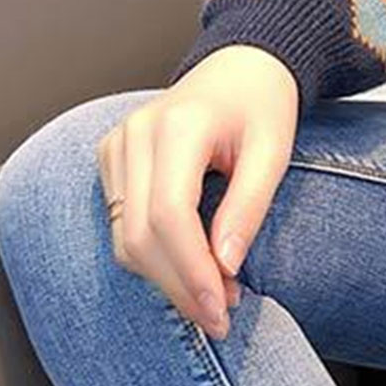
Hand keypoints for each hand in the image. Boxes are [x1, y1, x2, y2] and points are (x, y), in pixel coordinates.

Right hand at [95, 45, 298, 338]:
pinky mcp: (112, 161)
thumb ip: (249, 206)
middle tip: (220, 318)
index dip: (192, 269)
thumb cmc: (262, 105)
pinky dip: (154, 256)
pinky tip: (192, 271)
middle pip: (139, 233)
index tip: (221, 307)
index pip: (169, 214)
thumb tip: (227, 267)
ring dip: (166, 278)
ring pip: (123, 237)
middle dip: (179, 285)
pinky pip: (121, 225)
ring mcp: (117, 147)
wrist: (241, 68)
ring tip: (214, 299)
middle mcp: (136, 135)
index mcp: (179, 125)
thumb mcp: (274, 151)